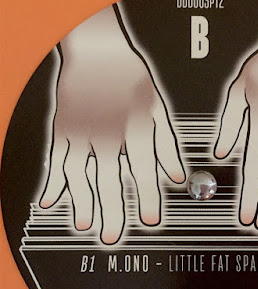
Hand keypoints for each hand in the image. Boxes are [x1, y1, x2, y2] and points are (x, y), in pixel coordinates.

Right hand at [40, 6, 184, 243]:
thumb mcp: (159, 109)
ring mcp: (82, 132)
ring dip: (82, 203)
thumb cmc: (131, 77)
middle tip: (113, 237)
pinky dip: (53, 183)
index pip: (143, 171)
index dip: (147, 198)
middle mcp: (108, 133)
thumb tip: (177, 176)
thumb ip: (167, 146)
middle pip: (109, 179)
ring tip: (86, 226)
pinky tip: (50, 203)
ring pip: (80, 175)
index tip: (150, 221)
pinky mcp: (63, 130)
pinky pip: (56, 160)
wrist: (98, 51)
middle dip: (112, 212)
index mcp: (136, 128)